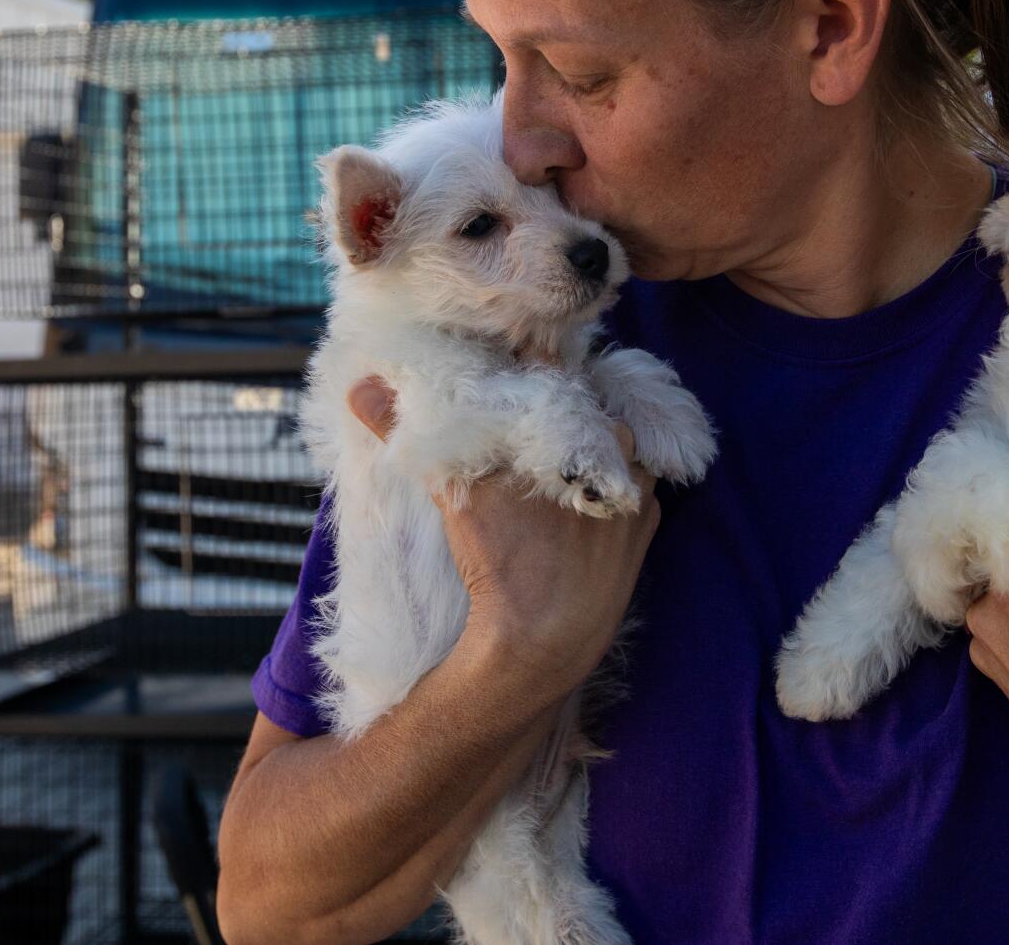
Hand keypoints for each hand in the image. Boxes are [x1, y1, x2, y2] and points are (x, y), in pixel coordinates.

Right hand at [347, 375, 661, 704]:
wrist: (542, 640)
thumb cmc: (496, 561)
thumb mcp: (449, 489)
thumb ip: (404, 429)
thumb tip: (359, 387)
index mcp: (567, 421)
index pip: (551, 369)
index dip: (529, 369)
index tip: (511, 377)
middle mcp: (612, 442)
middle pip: (589, 403)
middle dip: (563, 408)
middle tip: (531, 426)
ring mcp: (636, 480)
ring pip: (617, 441)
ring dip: (593, 442)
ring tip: (555, 464)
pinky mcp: (648, 517)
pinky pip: (633, 481)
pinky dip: (612, 482)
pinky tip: (581, 499)